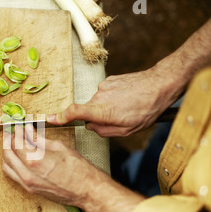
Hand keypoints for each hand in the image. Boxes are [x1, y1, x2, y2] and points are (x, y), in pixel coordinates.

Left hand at [1, 124, 144, 211]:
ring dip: (8, 153)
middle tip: (14, 134)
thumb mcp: (59, 147)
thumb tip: (28, 131)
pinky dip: (11, 165)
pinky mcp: (30, 190)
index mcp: (35, 160)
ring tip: (14, 145)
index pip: (17, 142)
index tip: (20, 128)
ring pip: (7, 166)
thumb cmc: (78, 170)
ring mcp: (27, 184)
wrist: (87, 191)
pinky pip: (13, 175)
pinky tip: (18, 158)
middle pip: (7, 154)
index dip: (17, 133)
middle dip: (9, 141)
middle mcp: (28, 173)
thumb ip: (39, 139)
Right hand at [47, 66, 183, 136]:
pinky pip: (105, 93)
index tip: (50, 119)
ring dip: (107, 107)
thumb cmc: (146, 109)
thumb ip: (104, 131)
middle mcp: (99, 97)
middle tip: (118, 119)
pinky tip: (127, 98)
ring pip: (98, 102)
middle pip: (88, 111)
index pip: (74, 112)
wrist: (160, 84)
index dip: (60, 117)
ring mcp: (103, 87)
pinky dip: (113, 97)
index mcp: (102, 111)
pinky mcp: (109, 80)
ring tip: (127, 107)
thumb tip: (91, 127)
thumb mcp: (127, 130)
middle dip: (98, 117)